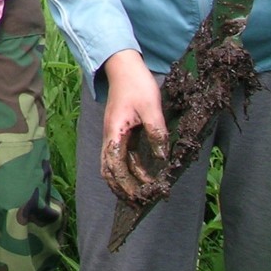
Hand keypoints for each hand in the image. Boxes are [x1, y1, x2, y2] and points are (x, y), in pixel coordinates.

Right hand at [100, 49, 167, 201]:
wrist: (123, 66)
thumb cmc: (137, 85)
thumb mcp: (152, 108)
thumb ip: (157, 134)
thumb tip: (162, 160)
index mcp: (115, 132)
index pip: (114, 165)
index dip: (125, 184)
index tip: (140, 197)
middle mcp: (110, 136)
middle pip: (107, 169)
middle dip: (120, 188)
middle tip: (137, 204)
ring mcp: (113, 134)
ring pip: (111, 164)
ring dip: (123, 181)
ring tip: (139, 195)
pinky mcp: (119, 131)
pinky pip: (119, 156)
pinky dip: (126, 170)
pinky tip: (140, 176)